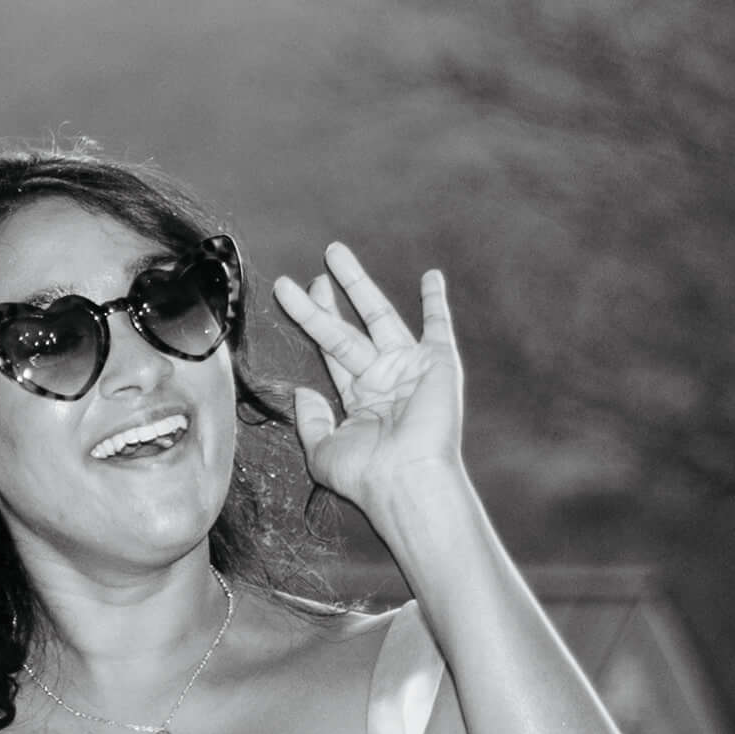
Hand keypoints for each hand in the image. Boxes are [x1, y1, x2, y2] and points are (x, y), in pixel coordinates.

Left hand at [269, 248, 478, 526]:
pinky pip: (438, 326)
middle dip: (330, 297)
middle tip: (316, 267)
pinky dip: (436, 302)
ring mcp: (411, 368)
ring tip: (334, 252)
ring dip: (358, 284)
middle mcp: (383, 379)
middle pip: (350, 327)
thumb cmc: (366, 476)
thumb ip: (310, 420)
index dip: (315, 319)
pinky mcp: (438, 364)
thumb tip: (302, 392)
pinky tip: (430, 277)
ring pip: (379, 316)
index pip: (331, 350)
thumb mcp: (322, 451)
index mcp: (358, 397)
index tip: (296, 290)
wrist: (406, 481)